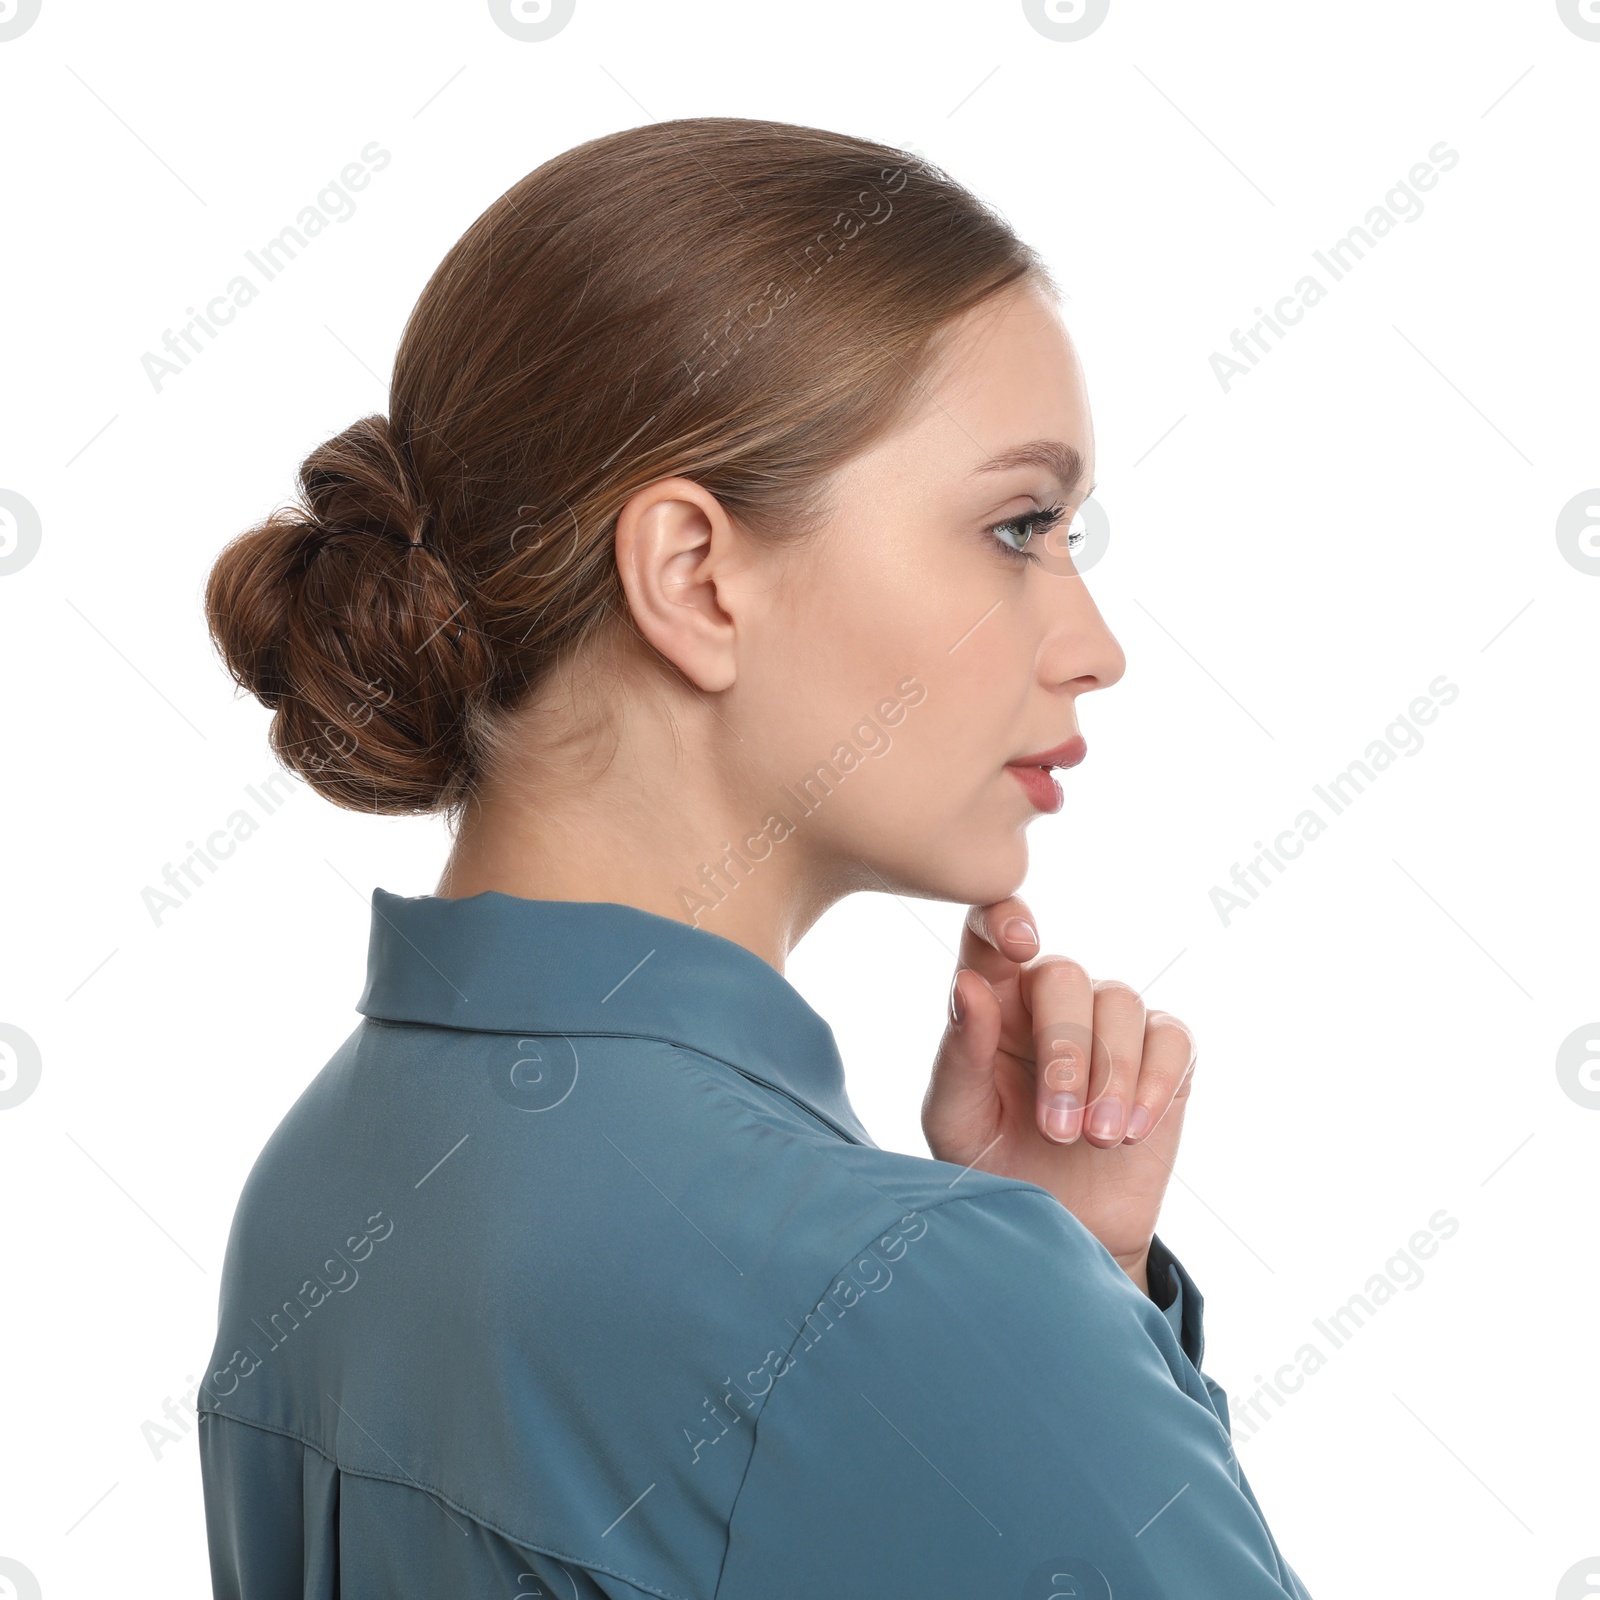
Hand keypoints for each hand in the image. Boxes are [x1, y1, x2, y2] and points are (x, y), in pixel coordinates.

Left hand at [920, 895, 1196, 1290]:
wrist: (1059, 1227)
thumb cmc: (993, 1164)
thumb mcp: (956, 1119)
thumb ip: (959, 1054)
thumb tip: (967, 984)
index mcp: (991, 999)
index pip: (991, 929)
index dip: (1005, 916)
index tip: (1021, 942)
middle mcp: (1051, 998)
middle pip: (1065, 974)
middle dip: (1065, 1051)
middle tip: (1057, 1127)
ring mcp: (1110, 1021)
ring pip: (1121, 1003)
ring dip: (1110, 1076)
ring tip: (1096, 1139)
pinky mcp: (1164, 1054)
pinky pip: (1171, 1038)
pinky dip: (1155, 1082)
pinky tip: (1133, 1129)